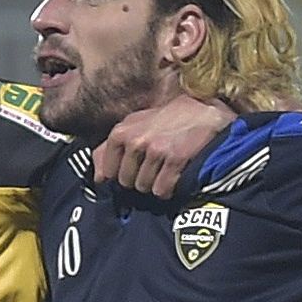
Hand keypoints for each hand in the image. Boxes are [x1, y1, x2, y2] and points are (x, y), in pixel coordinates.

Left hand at [95, 94, 237, 195]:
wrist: (203, 112)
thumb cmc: (166, 120)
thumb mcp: (134, 126)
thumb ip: (109, 149)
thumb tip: (98, 178)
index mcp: (121, 132)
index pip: (109, 171)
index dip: (122, 174)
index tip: (135, 169)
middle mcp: (135, 141)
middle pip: (127, 182)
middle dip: (139, 179)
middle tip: (154, 167)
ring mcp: (155, 150)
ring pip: (145, 187)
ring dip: (156, 184)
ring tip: (166, 169)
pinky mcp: (174, 159)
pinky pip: (162, 189)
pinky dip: (169, 189)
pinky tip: (175, 176)